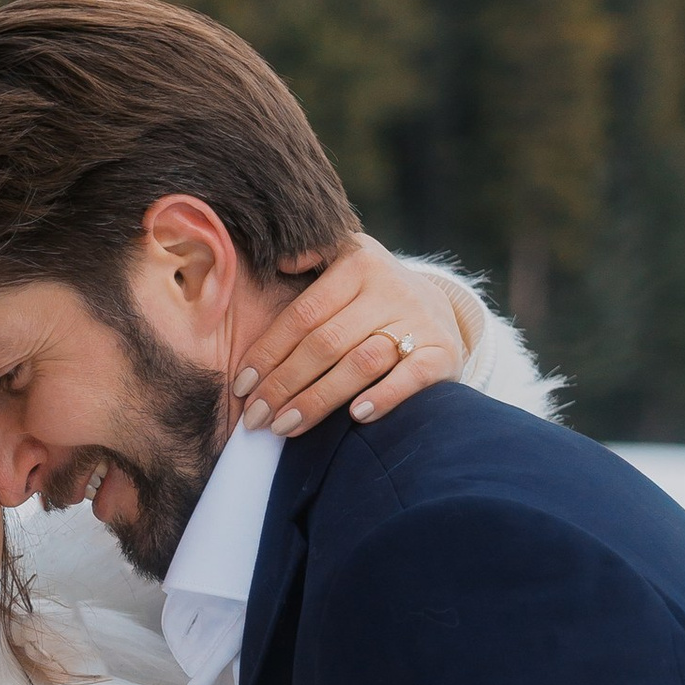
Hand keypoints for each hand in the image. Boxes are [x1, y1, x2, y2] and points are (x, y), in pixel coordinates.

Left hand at [235, 241, 464, 435]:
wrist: (439, 309)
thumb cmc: (371, 295)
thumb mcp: (345, 263)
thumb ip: (312, 258)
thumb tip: (280, 262)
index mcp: (358, 264)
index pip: (303, 314)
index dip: (269, 352)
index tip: (242, 386)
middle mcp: (390, 288)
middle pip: (326, 343)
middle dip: (284, 384)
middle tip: (257, 417)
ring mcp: (419, 320)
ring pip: (361, 362)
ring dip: (319, 399)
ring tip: (286, 426)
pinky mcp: (442, 351)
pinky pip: (412, 376)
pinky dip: (384, 396)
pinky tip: (356, 416)